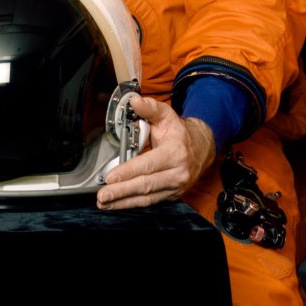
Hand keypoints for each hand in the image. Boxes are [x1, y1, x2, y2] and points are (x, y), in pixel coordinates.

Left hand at [97, 96, 213, 210]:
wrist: (202, 149)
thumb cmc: (180, 133)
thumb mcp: (167, 115)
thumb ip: (150, 108)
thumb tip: (134, 101)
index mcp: (175, 153)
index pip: (148, 165)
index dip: (128, 172)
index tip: (111, 177)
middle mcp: (177, 173)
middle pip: (146, 185)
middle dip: (122, 191)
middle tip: (103, 195)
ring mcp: (175, 186)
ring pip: (147, 197)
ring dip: (124, 202)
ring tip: (105, 203)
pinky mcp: (172, 195)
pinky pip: (151, 202)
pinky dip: (133, 204)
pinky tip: (118, 205)